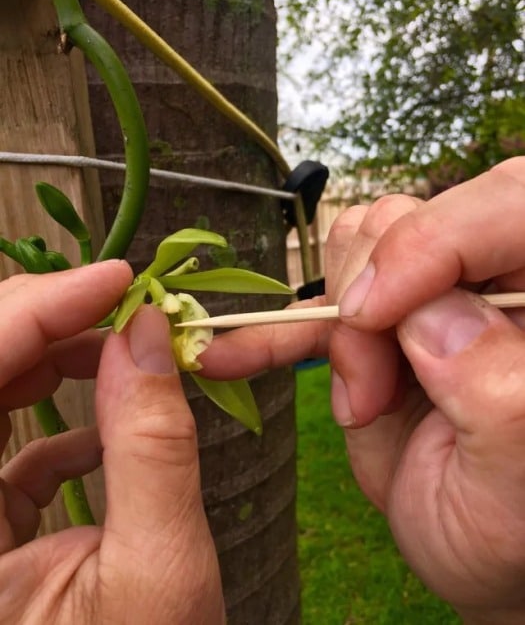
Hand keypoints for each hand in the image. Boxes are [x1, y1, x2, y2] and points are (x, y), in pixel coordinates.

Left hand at [0, 262, 223, 623]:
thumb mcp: (157, 576)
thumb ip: (153, 447)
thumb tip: (149, 334)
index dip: (31, 313)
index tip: (116, 281)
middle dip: (39, 324)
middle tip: (120, 305)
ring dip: (48, 359)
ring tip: (119, 347)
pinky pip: (4, 447)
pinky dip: (56, 419)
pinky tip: (110, 427)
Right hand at [200, 156, 524, 622]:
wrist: (472, 551)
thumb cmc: (512, 526)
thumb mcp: (516, 476)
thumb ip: (494, 389)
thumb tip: (432, 316)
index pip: (503, 208)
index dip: (429, 241)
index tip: (372, 316)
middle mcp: (487, 280)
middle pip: (409, 223)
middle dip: (370, 305)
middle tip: (369, 392)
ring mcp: (425, 300)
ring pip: (356, 248)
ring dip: (333, 325)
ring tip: (361, 403)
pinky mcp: (374, 329)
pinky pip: (314, 307)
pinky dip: (270, 331)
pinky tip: (230, 357)